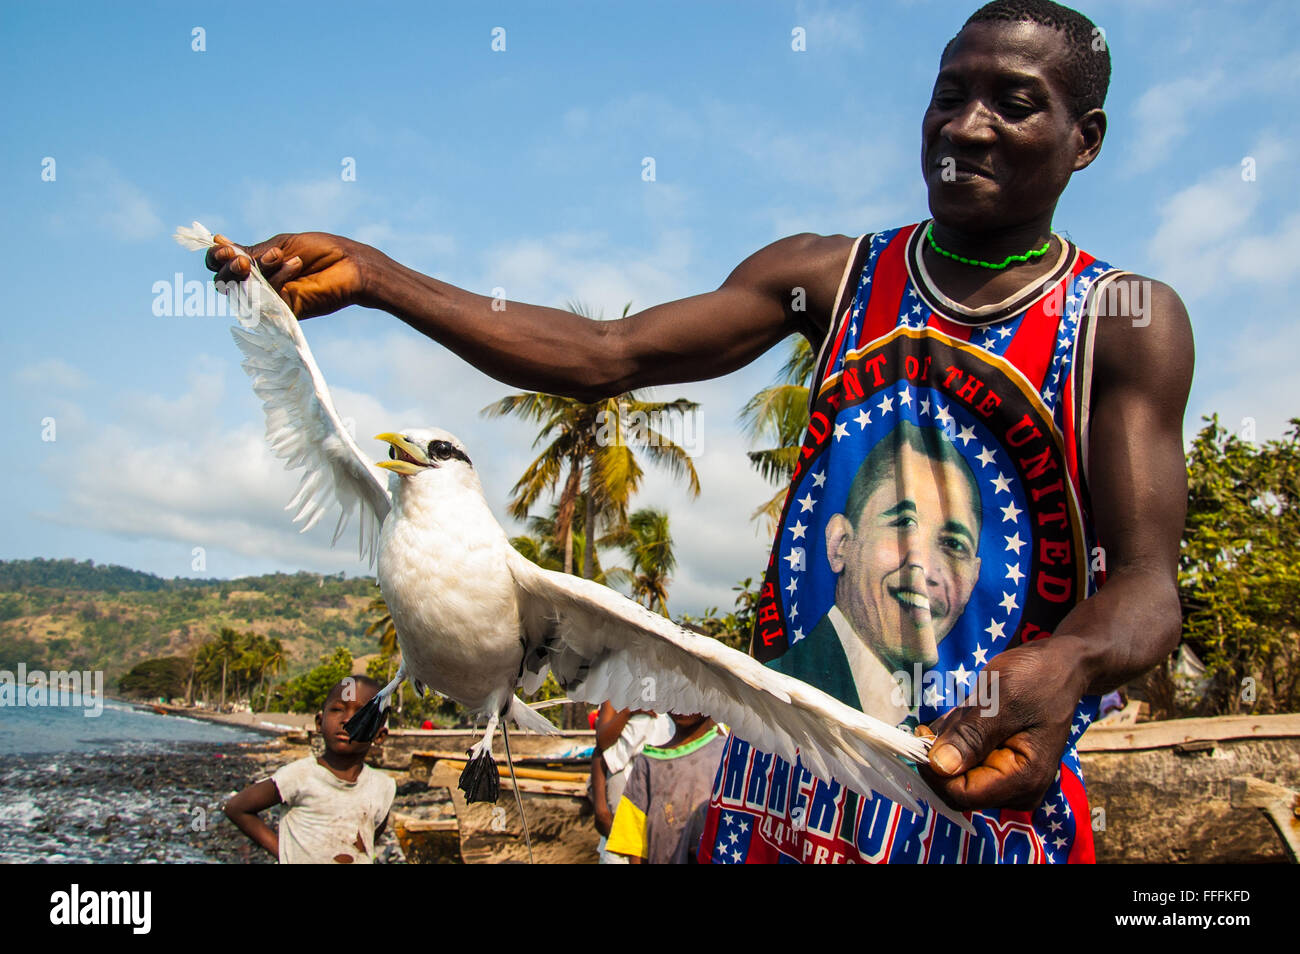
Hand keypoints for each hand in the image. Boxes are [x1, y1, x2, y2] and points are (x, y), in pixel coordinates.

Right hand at [204, 231, 378, 319]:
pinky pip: (267, 297)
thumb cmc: (322, 252)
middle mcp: (259, 285)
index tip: (224, 247)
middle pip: (223, 283)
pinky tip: (295, 264)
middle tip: (243, 259)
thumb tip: (217, 241)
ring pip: (242, 292)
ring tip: (278, 256)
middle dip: (229, 268)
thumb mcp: (281, 245)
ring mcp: (270, 301)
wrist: (351, 265)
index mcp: (256, 266)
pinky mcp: (285, 312)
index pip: (222, 266)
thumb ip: (251, 251)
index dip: (216, 258)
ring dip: (257, 269)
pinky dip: (278, 276)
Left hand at [918, 636, 1088, 811]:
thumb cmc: (1037, 678)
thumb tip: (941, 766)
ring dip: (951, 738)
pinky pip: (963, 758)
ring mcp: (1009, 778)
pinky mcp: (999, 764)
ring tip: (971, 708)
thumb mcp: (1002, 699)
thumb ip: (971, 735)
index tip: (921, 734)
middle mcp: (1017, 788)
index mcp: (1024, 779)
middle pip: (957, 787)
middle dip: (943, 750)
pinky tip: (971, 711)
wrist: (1061, 665)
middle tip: (952, 714)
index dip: (934, 770)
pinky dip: (956, 735)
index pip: (962, 794)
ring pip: (956, 770)